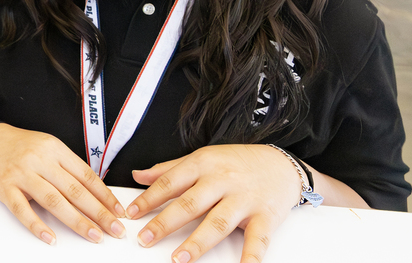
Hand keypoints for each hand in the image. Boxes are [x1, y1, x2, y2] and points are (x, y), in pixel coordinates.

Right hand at [0, 123, 126, 244]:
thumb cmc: (22, 146)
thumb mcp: (48, 147)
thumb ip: (68, 167)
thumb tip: (97, 192)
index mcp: (55, 149)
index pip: (86, 175)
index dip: (105, 195)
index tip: (119, 211)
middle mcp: (40, 160)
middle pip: (74, 189)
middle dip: (99, 212)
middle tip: (115, 229)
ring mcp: (22, 173)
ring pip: (53, 200)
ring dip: (77, 221)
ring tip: (94, 235)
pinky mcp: (4, 187)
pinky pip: (22, 209)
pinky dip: (37, 225)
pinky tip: (50, 238)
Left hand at [126, 144, 300, 262]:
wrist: (281, 163)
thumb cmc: (237, 162)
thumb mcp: (202, 158)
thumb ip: (169, 169)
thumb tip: (138, 176)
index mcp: (203, 164)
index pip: (170, 183)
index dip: (148, 199)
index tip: (131, 214)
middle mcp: (222, 181)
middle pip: (189, 204)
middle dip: (164, 223)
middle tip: (145, 238)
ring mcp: (244, 200)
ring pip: (217, 222)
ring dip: (197, 243)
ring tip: (179, 259)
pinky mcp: (265, 217)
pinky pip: (257, 240)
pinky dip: (249, 258)